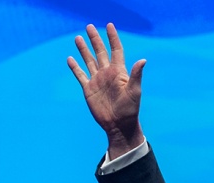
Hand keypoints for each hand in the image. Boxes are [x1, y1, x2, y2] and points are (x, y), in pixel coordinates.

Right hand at [68, 23, 145, 158]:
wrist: (119, 125)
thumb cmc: (130, 109)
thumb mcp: (134, 91)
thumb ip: (136, 75)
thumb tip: (143, 60)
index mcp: (118, 72)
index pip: (116, 50)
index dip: (113, 38)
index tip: (109, 25)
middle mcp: (107, 74)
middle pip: (100, 52)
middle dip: (95, 39)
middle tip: (89, 26)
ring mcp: (97, 81)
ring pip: (89, 61)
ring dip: (84, 50)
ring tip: (78, 38)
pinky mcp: (89, 90)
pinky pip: (80, 75)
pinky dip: (75, 67)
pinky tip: (70, 59)